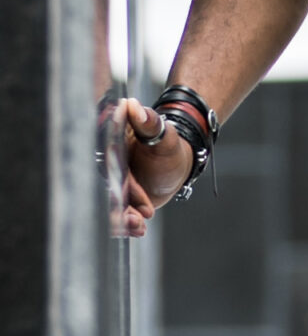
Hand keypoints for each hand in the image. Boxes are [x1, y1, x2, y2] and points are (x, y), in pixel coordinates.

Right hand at [118, 97, 192, 235]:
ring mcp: (110, 179)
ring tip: (139, 226)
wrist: (175, 163)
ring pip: (110, 201)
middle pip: (106, 184)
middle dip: (118, 204)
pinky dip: (126, 223)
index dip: (118, 177)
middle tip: (133, 218)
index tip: (127, 189)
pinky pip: (118, 211)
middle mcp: (104, 160)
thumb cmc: (168, 144)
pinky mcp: (117, 196)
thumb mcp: (163, 134)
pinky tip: (139, 230)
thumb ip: (149, 122)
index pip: (107, 158)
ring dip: (122, 218)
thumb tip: (133, 106)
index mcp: (109, 139)